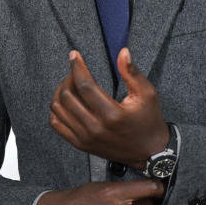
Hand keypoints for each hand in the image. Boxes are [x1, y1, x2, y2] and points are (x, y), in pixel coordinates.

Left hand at [50, 48, 168, 169]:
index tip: (74, 55)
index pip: (85, 85)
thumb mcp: (147, 94)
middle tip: (76, 71)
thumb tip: (123, 52)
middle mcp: (95, 128)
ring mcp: (85, 138)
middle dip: (68, 77)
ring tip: (70, 84)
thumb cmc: (149, 120)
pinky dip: (57, 109)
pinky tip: (67, 101)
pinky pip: (56, 124)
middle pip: (67, 96)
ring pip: (58, 109)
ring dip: (60, 92)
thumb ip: (132, 73)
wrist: (149, 152)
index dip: (77, 67)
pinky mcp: (80, 144)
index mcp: (112, 114)